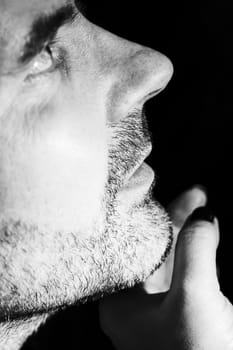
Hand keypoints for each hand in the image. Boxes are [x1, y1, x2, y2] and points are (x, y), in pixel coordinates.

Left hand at [99, 186, 232, 348]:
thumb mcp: (194, 295)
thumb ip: (194, 248)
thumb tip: (202, 217)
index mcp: (121, 300)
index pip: (137, 244)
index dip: (160, 216)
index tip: (181, 195)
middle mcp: (133, 306)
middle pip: (153, 249)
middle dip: (177, 222)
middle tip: (197, 197)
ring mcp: (156, 314)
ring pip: (170, 262)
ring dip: (188, 236)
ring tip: (200, 209)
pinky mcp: (180, 319)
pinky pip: (184, 278)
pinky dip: (196, 257)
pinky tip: (204, 240)